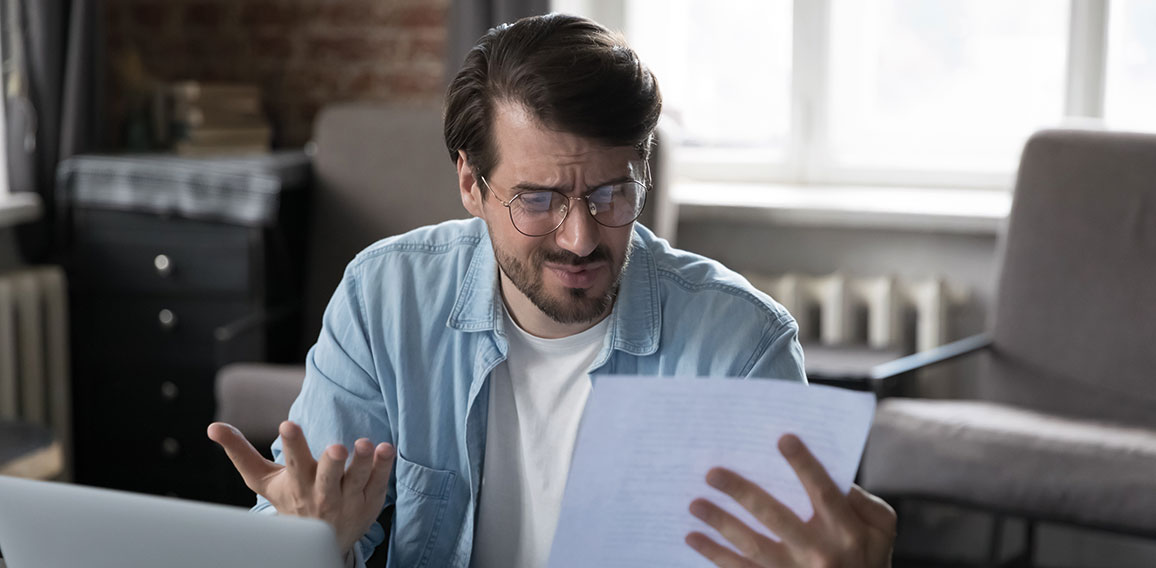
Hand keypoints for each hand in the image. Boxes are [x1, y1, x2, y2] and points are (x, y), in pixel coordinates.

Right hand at [207, 421, 395, 553]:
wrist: (315, 539)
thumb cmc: (289, 499)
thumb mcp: (264, 480)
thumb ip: (240, 452)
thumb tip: (212, 427)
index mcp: (296, 483)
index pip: (293, 463)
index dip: (293, 444)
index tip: (288, 424)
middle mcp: (322, 493)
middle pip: (327, 477)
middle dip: (332, 463)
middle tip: (337, 447)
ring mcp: (347, 499)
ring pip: (356, 480)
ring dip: (362, 462)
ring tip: (367, 444)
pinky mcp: (369, 501)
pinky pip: (378, 483)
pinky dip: (383, 467)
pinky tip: (386, 449)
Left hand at [686, 434, 895, 567]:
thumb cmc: (869, 559)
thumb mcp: (880, 530)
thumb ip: (865, 502)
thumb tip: (837, 478)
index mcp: (845, 531)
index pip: (823, 492)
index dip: (804, 465)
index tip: (783, 439)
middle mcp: (818, 552)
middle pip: (776, 517)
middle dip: (742, 493)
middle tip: (713, 473)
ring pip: (752, 545)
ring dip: (721, 523)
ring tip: (695, 504)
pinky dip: (714, 555)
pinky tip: (693, 538)